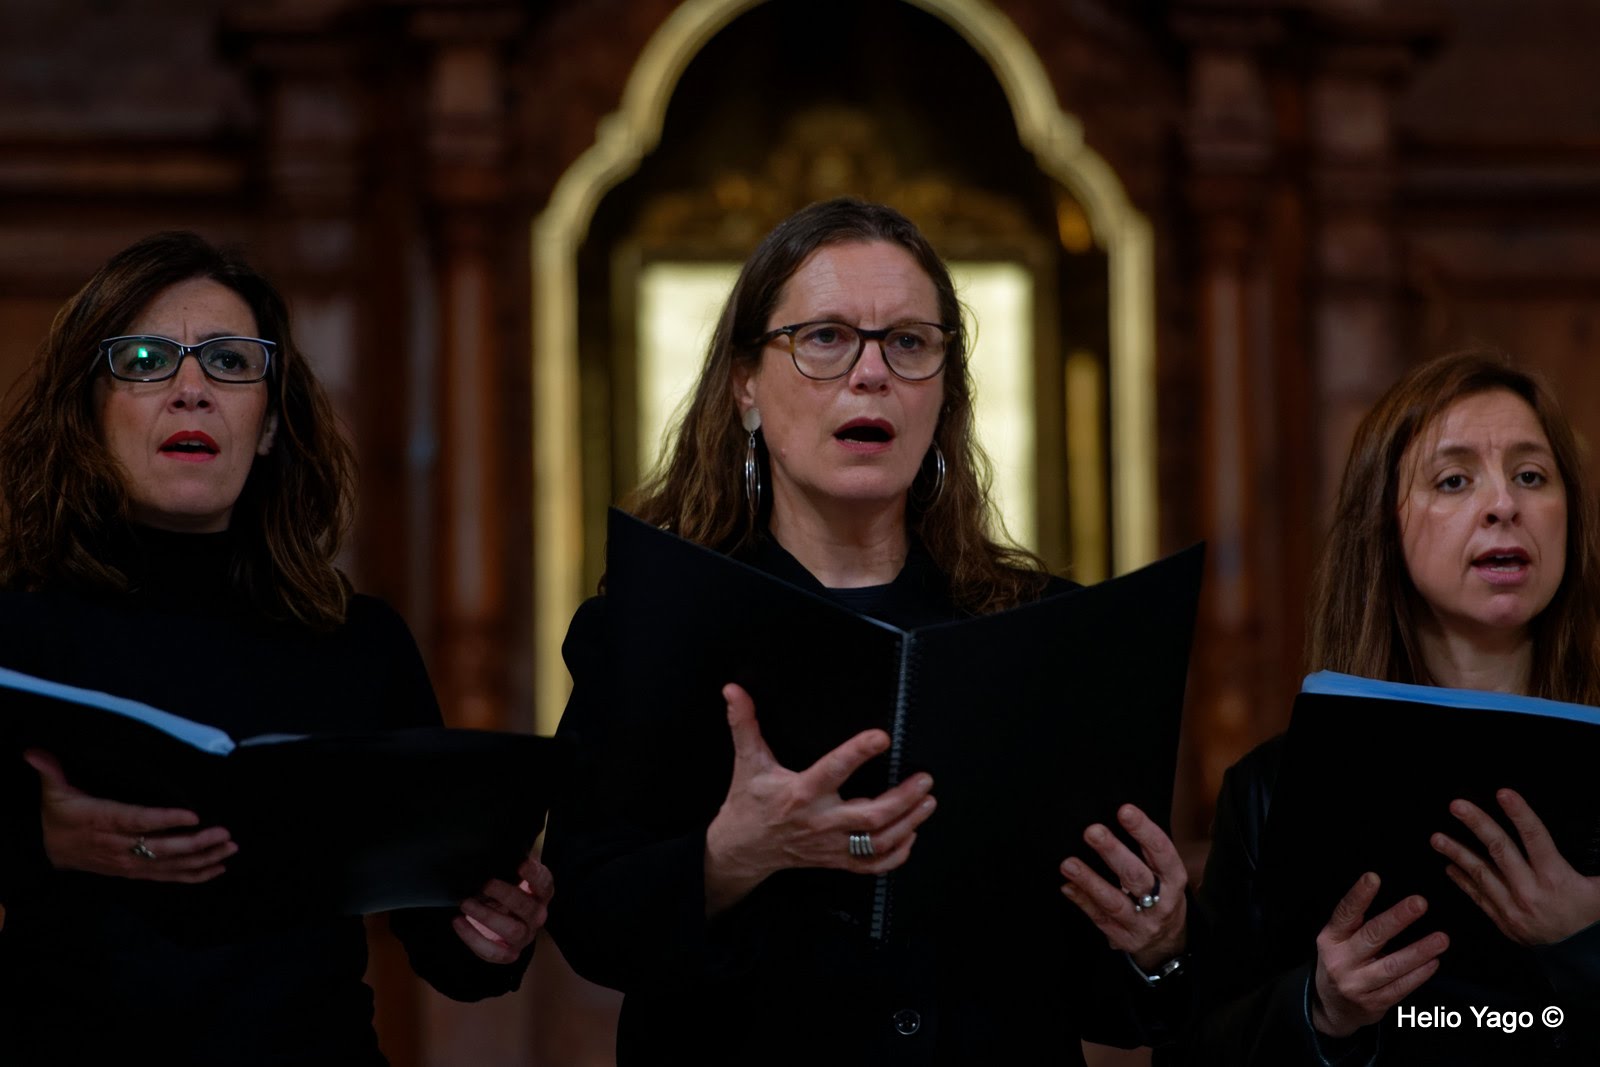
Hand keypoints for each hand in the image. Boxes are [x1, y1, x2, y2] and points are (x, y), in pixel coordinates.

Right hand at [24, 749, 234, 882]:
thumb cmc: (58, 816)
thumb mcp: (53, 792)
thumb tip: (34, 752)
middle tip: (224, 833)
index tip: (193, 814)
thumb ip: (51, 771)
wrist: (46, 851)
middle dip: (196, 843)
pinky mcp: (134, 872)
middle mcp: (119, 846)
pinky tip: (217, 869)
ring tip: (229, 849)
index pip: (137, 821)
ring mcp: (128, 863)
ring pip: (169, 865)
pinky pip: (167, 877)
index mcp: (103, 821)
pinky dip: (193, 875)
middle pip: (161, 848)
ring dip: (202, 859)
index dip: (165, 820)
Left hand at [452, 856, 553, 963]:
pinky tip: (458, 922)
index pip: (545, 884)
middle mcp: (537, 916)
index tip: (521, 864)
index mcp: (540, 894)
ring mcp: (524, 937)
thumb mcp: (510, 876)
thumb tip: (493, 847)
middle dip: (507, 895)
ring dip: (488, 917)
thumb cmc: (506, 893)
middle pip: (529, 908)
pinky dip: (473, 939)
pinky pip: (494, 952)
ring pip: (513, 931)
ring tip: (466, 904)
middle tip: (486, 884)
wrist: (503, 923)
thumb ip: (508, 864)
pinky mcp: (509, 953)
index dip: (535, 875)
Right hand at [703, 683, 936, 914]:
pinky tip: (911, 836)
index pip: (833, 770)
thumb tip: (733, 691)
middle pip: (869, 816)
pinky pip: (871, 865)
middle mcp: (820, 821)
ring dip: (908, 824)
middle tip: (924, 779)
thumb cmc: (748, 802)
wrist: (742, 847)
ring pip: (877, 842)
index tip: (882, 736)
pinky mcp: (835, 859)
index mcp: (801, 792)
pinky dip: (896, 855)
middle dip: (902, 799)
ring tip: (927, 802)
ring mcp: (830, 845)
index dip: (858, 752)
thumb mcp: (747, 761)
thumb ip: (743, 724)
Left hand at [1058, 804, 1187, 971]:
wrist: (1167, 942)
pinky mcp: (1122, 937)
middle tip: (1092, 832)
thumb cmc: (1161, 894)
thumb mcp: (1165, 873)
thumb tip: (1115, 818)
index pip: (1161, 852)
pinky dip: (1082, 900)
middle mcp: (1162, 902)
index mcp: (1174, 879)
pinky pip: (1099, 918)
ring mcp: (1142, 923)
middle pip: (1136, 876)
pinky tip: (1067, 885)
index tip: (1124, 810)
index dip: (1144, 830)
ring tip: (1068, 863)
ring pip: (1114, 902)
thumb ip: (1145, 851)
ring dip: (1089, 881)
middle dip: (1113, 852)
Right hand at [1310, 872, 1447, 1036]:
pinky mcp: (1372, 1003)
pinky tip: (1434, 963)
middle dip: (1397, 918)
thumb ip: (1357, 924)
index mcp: (1331, 939)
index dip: (1359, 896)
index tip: (1373, 877)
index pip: (1345, 913)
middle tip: (1420, 902)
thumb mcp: (1337, 941)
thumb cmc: (1342, 963)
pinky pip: (1400, 988)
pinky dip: (1419, 975)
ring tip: (1442, 938)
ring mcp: (1356, 984)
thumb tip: (1394, 902)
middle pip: (1372, 936)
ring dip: (1419, 951)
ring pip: (1392, 966)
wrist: (1331, 1007)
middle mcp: (1340, 960)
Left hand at [1433, 788, 1599, 944]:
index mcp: (1556, 878)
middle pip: (1500, 850)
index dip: (1520, 814)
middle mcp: (1531, 891)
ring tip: (1437, 838)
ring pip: (1480, 873)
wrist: (1579, 955)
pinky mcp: (1502, 920)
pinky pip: (1478, 896)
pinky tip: (1449, 866)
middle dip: (1477, 824)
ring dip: (1456, 852)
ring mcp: (1512, 907)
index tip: (1504, 793)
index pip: (1536, 838)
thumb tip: (1599, 839)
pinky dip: (1462, 880)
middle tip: (1456, 806)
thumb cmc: (1590, 917)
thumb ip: (1596, 866)